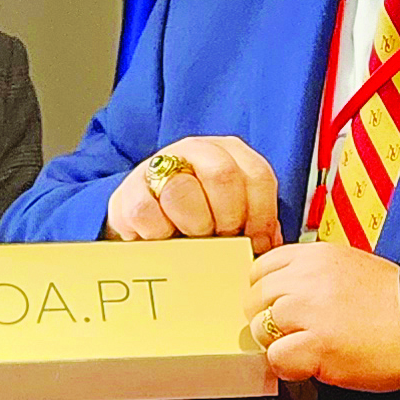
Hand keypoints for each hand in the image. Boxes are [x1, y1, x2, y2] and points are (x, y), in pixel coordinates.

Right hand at [102, 137, 283, 251]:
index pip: (257, 175)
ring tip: (194, 242)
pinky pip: (148, 212)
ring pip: (182, 190)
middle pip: (222, 176)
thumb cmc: (198, 221)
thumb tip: (270, 249)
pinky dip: (161, 234)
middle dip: (228, 217)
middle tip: (223, 239)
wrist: (147, 223)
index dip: (262, 215)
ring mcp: (159, 166)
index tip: (257, 242)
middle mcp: (195, 150)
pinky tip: (166, 240)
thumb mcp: (233, 217)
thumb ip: (255, 226)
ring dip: (194, 225)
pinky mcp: (129, 192)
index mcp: (229, 153)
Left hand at [248, 241, 399, 390]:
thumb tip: (282, 294)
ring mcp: (310, 309)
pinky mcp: (317, 343)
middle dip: (267, 320)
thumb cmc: (397, 304)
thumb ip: (314, 275)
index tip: (277, 308)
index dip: (266, 293)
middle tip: (294, 334)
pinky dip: (290, 367)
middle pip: (254, 298)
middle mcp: (308, 277)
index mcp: (316, 254)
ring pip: (260, 328)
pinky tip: (315, 365)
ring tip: (310, 348)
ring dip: (280, 343)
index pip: (261, 268)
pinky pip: (276, 358)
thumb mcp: (351, 267)